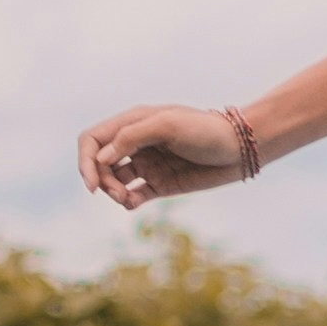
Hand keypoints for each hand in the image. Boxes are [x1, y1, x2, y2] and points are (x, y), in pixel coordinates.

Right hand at [77, 103, 249, 211]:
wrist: (241, 149)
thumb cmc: (207, 130)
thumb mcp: (170, 125)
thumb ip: (133, 137)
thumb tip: (102, 158)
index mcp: (133, 122)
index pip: (93, 139)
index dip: (85, 161)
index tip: (93, 184)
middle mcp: (136, 143)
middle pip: (99, 163)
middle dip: (101, 180)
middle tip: (118, 193)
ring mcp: (148, 164)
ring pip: (114, 181)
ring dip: (114, 193)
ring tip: (127, 200)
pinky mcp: (160, 183)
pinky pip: (133, 195)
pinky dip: (127, 202)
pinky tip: (133, 203)